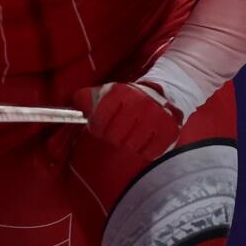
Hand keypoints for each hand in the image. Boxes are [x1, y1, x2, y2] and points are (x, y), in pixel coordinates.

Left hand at [68, 80, 182, 164]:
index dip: (97, 128)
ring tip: (131, 134)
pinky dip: (144, 150)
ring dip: (128, 143)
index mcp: (120, 93)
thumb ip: (86, 98)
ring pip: (130, 146)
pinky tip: (143, 141)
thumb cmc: (126, 99)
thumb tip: (76, 103)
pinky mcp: (168, 130)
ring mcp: (156, 117)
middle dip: (112, 136)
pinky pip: (149, 152)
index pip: (99, 122)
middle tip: (118, 130)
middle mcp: (140, 103)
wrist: (160, 95)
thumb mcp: (105, 93)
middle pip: (114, 137)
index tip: (101, 126)